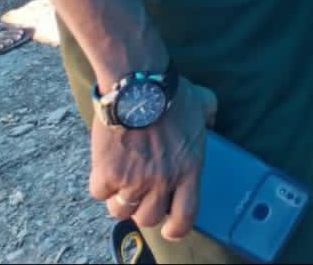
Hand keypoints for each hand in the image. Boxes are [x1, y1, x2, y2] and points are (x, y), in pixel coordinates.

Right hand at [92, 78, 218, 240]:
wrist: (138, 85)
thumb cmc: (172, 92)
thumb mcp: (204, 103)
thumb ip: (210, 117)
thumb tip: (211, 122)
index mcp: (189, 169)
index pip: (185, 216)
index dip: (176, 228)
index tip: (170, 228)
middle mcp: (163, 180)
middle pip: (148, 218)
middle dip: (143, 209)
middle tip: (141, 193)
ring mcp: (134, 180)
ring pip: (121, 210)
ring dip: (121, 199)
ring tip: (123, 180)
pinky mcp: (107, 174)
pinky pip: (100, 193)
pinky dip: (101, 183)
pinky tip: (107, 165)